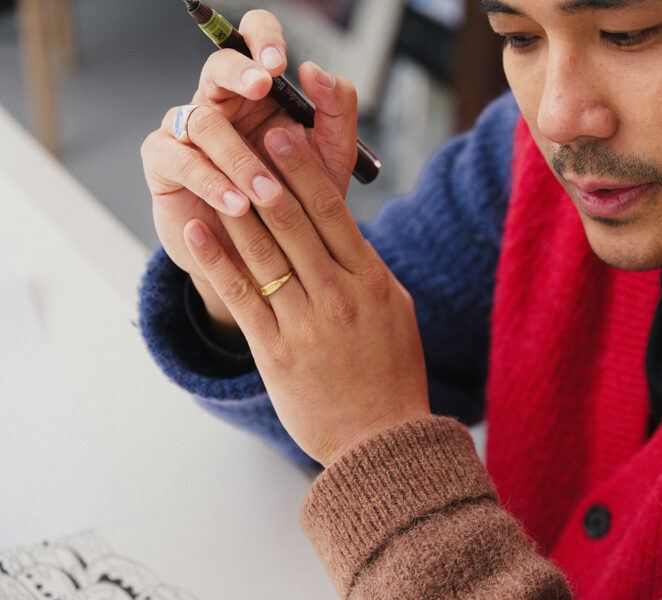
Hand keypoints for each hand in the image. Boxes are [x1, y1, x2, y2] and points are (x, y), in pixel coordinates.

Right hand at [140, 10, 356, 346]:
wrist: (270, 261)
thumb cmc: (299, 204)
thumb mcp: (330, 160)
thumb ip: (335, 113)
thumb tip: (316, 70)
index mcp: (260, 96)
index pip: (253, 44)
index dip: (261, 39)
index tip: (280, 63)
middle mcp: (221, 106)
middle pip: (217, 66)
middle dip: (240, 71)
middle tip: (264, 85)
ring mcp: (189, 132)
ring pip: (202, 120)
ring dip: (238, 154)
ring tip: (265, 192)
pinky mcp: (164, 165)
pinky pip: (177, 158)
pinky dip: (209, 181)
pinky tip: (236, 203)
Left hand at [181, 122, 430, 466]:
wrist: (382, 440)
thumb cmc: (394, 372)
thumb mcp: (393, 310)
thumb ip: (368, 269)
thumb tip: (344, 231)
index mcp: (369, 280)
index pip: (333, 212)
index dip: (305, 170)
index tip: (286, 135)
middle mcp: (336, 294)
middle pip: (293, 221)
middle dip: (265, 171)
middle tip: (244, 132)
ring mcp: (304, 321)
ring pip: (263, 251)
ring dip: (234, 205)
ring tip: (214, 167)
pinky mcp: (275, 350)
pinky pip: (241, 296)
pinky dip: (216, 260)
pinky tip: (197, 230)